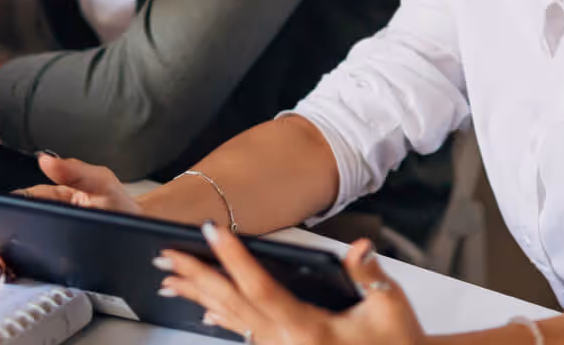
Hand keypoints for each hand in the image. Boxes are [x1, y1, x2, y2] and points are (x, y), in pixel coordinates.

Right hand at [0, 153, 141, 279]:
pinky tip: (12, 280)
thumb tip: (46, 158)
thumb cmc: (119, 205)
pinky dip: (13, 276)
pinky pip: (24, 270)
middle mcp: (40, 220)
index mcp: (47, 199)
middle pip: (0, 231)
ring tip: (0, 273)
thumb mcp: (102, 183)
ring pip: (6, 252)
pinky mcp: (50, 265)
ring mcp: (43, 243)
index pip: (12, 204)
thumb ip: (77, 170)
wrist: (142, 234)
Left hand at [157, 225, 424, 344]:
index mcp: (308, 331)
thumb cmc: (399, 342)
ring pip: (230, 321)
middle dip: (196, 277)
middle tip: (164, 256)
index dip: (233, 257)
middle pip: (232, 305)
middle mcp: (286, 344)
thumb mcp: (390, 306)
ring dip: (197, 296)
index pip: (260, 287)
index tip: (211, 230)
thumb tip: (358, 247)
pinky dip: (219, 317)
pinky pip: (243, 334)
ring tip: (169, 278)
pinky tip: (203, 309)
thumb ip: (369, 275)